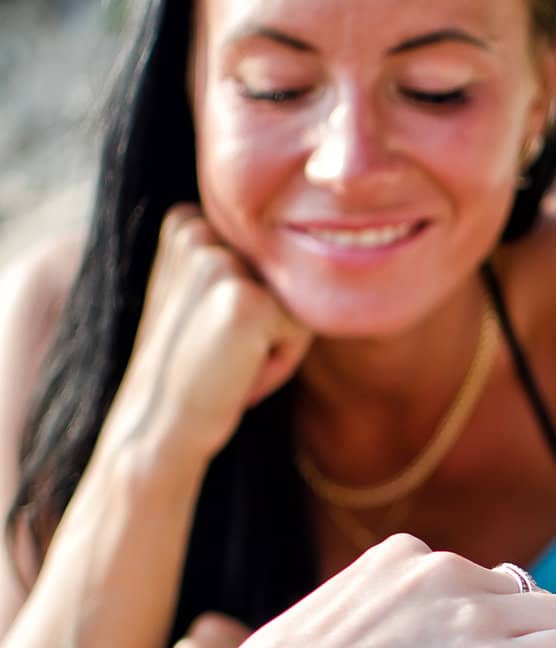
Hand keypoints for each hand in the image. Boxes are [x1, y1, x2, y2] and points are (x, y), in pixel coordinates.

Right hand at [107, 205, 310, 464]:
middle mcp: (197, 228)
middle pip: (284, 271)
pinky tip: (235, 378)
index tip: (207, 333)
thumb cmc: (191, 371)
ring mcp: (219, 260)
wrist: (159, 426)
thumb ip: (236, 263)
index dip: (250, 302)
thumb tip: (305, 240)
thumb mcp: (202, 299)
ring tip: (226, 364)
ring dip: (274, 342)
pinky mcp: (244, 297)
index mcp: (184, 221)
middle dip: (267, 321)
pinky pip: (301, 330)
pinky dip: (280, 364)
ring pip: (296, 299)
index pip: (266, 253)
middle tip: (218, 354)